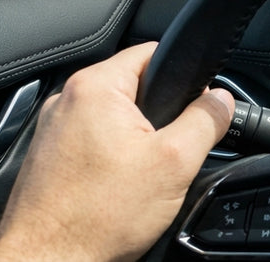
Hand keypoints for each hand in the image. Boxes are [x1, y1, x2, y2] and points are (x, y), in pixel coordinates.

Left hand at [0, 42, 233, 261]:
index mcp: (96, 87)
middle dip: (161, 116)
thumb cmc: (95, 218)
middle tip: (172, 153)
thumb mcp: (175, 164)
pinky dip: (111, 161)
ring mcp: (53, 130)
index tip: (199, 104)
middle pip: (134, 88)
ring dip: (135, 141)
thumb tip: (221, 100)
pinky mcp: (48, 159)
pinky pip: (93, 144)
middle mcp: (67, 100)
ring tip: (141, 178)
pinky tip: (117, 191)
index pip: (152, 52)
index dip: (185, 75)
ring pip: (115, 120)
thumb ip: (205, 121)